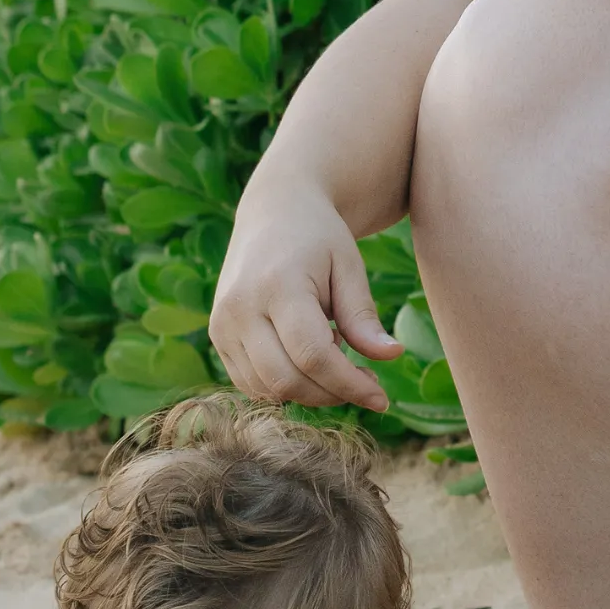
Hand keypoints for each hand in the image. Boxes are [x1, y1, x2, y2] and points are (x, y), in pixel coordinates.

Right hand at [210, 172, 402, 409]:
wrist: (275, 209)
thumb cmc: (320, 238)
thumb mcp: (349, 267)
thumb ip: (363, 316)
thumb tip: (392, 357)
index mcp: (277, 286)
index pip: (313, 356)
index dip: (350, 385)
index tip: (381, 398)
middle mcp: (240, 308)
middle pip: (286, 380)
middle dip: (331, 394)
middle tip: (366, 384)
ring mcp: (222, 324)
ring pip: (266, 389)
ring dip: (309, 391)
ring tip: (335, 356)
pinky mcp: (217, 335)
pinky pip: (250, 382)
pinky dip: (284, 386)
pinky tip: (307, 358)